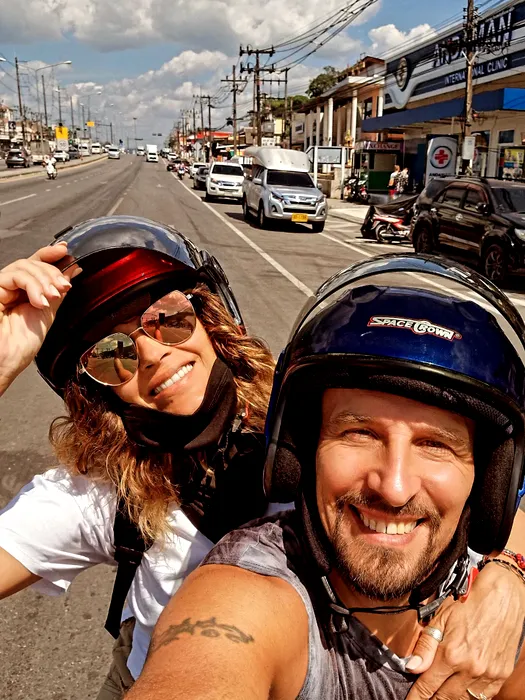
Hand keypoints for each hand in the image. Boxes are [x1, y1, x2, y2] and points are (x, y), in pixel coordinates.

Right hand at [0, 243, 79, 393]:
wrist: (5, 363)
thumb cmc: (20, 346)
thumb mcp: (47, 313)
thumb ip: (56, 291)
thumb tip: (72, 271)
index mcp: (22, 292)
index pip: (35, 265)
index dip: (50, 255)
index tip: (66, 252)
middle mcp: (9, 287)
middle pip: (32, 263)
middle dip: (52, 272)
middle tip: (63, 286)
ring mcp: (0, 287)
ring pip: (24, 266)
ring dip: (44, 279)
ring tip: (51, 296)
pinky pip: (15, 275)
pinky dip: (32, 285)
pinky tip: (39, 300)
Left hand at [406, 564, 524, 698]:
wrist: (502, 598)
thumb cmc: (468, 604)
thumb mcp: (440, 619)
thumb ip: (426, 646)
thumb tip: (412, 667)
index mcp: (451, 654)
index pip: (428, 686)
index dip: (417, 697)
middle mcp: (470, 669)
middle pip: (445, 697)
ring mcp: (488, 674)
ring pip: (463, 699)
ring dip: (449, 699)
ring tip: (439, 696)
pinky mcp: (501, 675)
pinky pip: (483, 696)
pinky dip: (470, 696)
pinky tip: (461, 692)